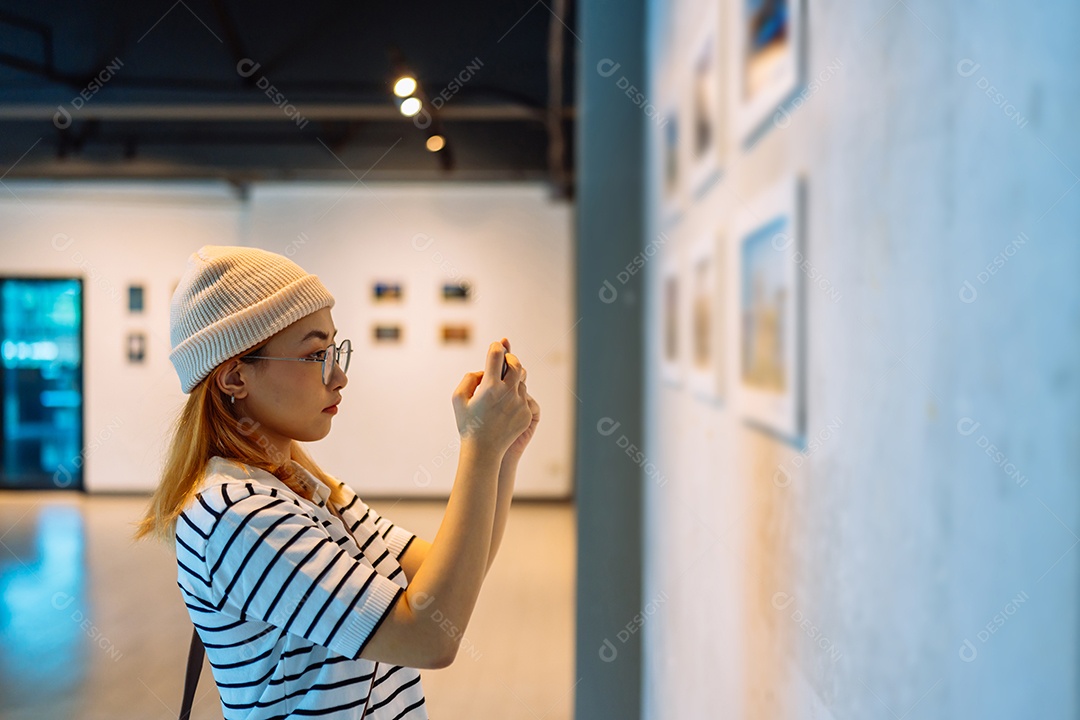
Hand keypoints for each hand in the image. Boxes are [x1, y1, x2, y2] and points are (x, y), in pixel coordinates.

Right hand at [451, 338, 532, 456]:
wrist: (484, 450)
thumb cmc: (467, 423)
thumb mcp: (458, 398)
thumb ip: (469, 378)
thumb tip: (484, 371)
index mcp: (489, 387)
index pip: (496, 355)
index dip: (496, 347)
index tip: (496, 345)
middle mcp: (508, 393)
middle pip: (516, 364)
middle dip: (510, 358)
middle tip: (505, 357)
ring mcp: (520, 404)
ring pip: (521, 380)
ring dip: (513, 377)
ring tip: (504, 378)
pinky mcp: (527, 413)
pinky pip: (524, 396)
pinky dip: (515, 394)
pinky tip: (507, 400)